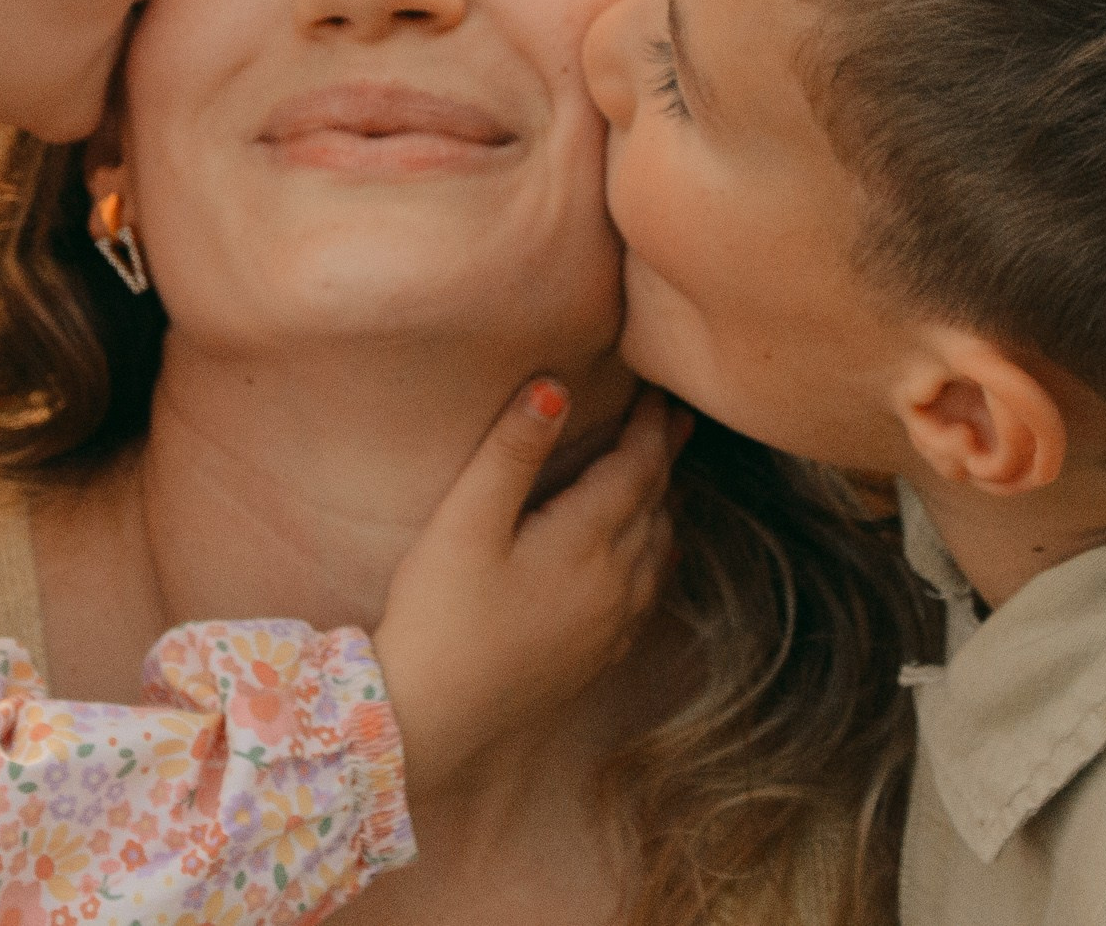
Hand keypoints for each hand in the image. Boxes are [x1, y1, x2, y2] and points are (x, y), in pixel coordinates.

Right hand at [375, 383, 687, 800]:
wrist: (432, 718)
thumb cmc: (439, 614)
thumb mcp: (465, 523)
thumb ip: (511, 453)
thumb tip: (554, 387)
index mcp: (586, 542)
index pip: (638, 469)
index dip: (651, 428)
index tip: (660, 392)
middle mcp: (613, 583)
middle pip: (654, 505)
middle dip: (662, 457)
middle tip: (673, 418)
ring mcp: (609, 625)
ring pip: (656, 550)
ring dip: (662, 505)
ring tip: (660, 474)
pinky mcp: (596, 657)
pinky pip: (645, 592)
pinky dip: (653, 556)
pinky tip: (645, 556)